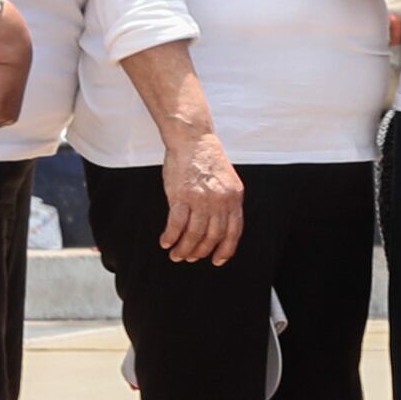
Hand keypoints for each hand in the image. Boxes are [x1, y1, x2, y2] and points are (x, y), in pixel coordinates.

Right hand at [157, 132, 246, 263]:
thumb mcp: (226, 181)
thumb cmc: (206, 159)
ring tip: (176, 254)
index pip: (233, 232)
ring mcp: (201, 199)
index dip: (225, 249)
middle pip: (212, 237)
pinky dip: (171, 237)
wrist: (193, 139)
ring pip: (194, 235)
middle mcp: (220, 201)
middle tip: (190, 258)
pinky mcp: (181, 196)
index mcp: (234, 197)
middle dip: (201, 252)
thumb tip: (218, 226)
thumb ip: (225, 202)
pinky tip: (166, 242)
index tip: (217, 260)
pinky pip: (176, 225)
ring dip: (184, 249)